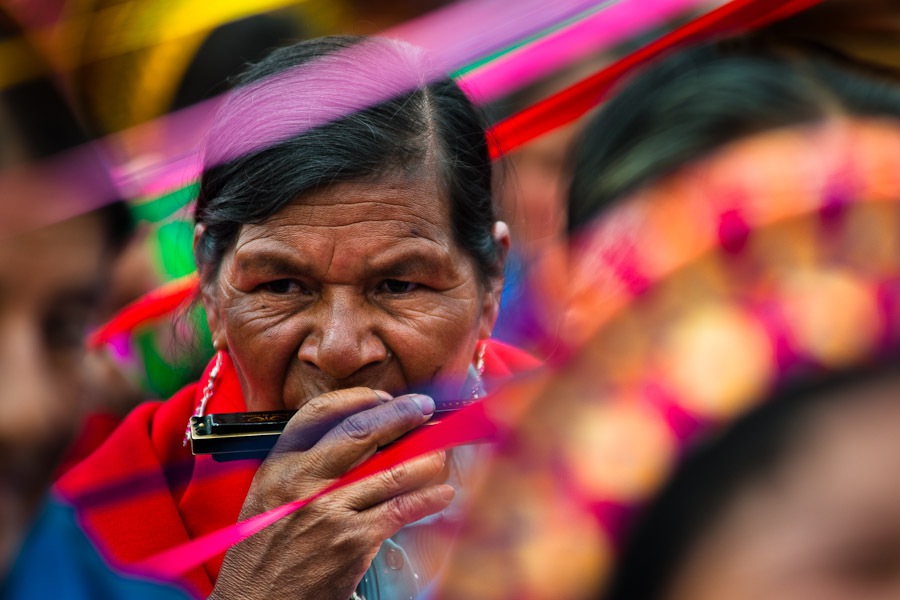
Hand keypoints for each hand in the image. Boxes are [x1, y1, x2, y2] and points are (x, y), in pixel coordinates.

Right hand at [209, 388, 454, 599]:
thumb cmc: (263, 552)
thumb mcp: (270, 495)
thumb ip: (305, 465)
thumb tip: (361, 439)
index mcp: (279, 465)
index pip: (319, 413)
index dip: (359, 399)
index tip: (385, 398)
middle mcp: (304, 481)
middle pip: (361, 432)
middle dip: (401, 414)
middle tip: (424, 408)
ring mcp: (330, 510)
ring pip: (391, 469)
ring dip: (424, 457)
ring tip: (440, 453)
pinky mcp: (353, 541)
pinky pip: (401, 509)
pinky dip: (428, 498)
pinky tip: (442, 493)